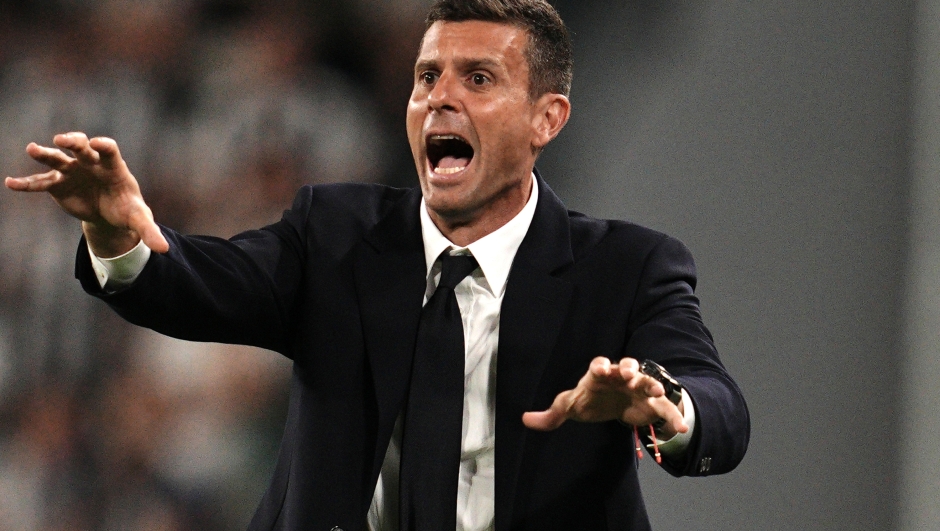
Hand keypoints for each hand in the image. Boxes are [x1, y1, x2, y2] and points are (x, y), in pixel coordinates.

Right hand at [5, 132, 168, 255]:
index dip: (104, 146)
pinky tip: (10, 183)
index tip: (98, 144)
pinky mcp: (58, 183)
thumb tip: (164, 249)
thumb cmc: (127, 209)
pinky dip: (26, 183)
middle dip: (73, 142)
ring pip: (58, 159)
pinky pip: (41, 182)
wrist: (109, 213)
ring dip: (45, 154)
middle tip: (63, 140)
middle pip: (82, 148)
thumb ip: (149, 231)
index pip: (110, 151)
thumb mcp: (139, 219)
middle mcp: (91, 163)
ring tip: (32, 149)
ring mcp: (73, 171)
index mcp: (114, 167)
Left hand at [522, 357, 687, 436]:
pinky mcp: (651, 403)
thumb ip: (551, 414)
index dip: (600, 366)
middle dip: (628, 368)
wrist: (616, 404)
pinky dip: (673, 416)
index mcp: (599, 375)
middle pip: (626, 366)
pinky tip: (680, 429)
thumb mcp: (571, 406)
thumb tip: (525, 419)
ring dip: (651, 384)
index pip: (599, 365)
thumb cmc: (592, 400)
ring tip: (656, 391)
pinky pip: (664, 408)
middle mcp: (620, 377)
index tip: (601, 370)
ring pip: (646, 381)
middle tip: (629, 373)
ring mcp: (638, 388)